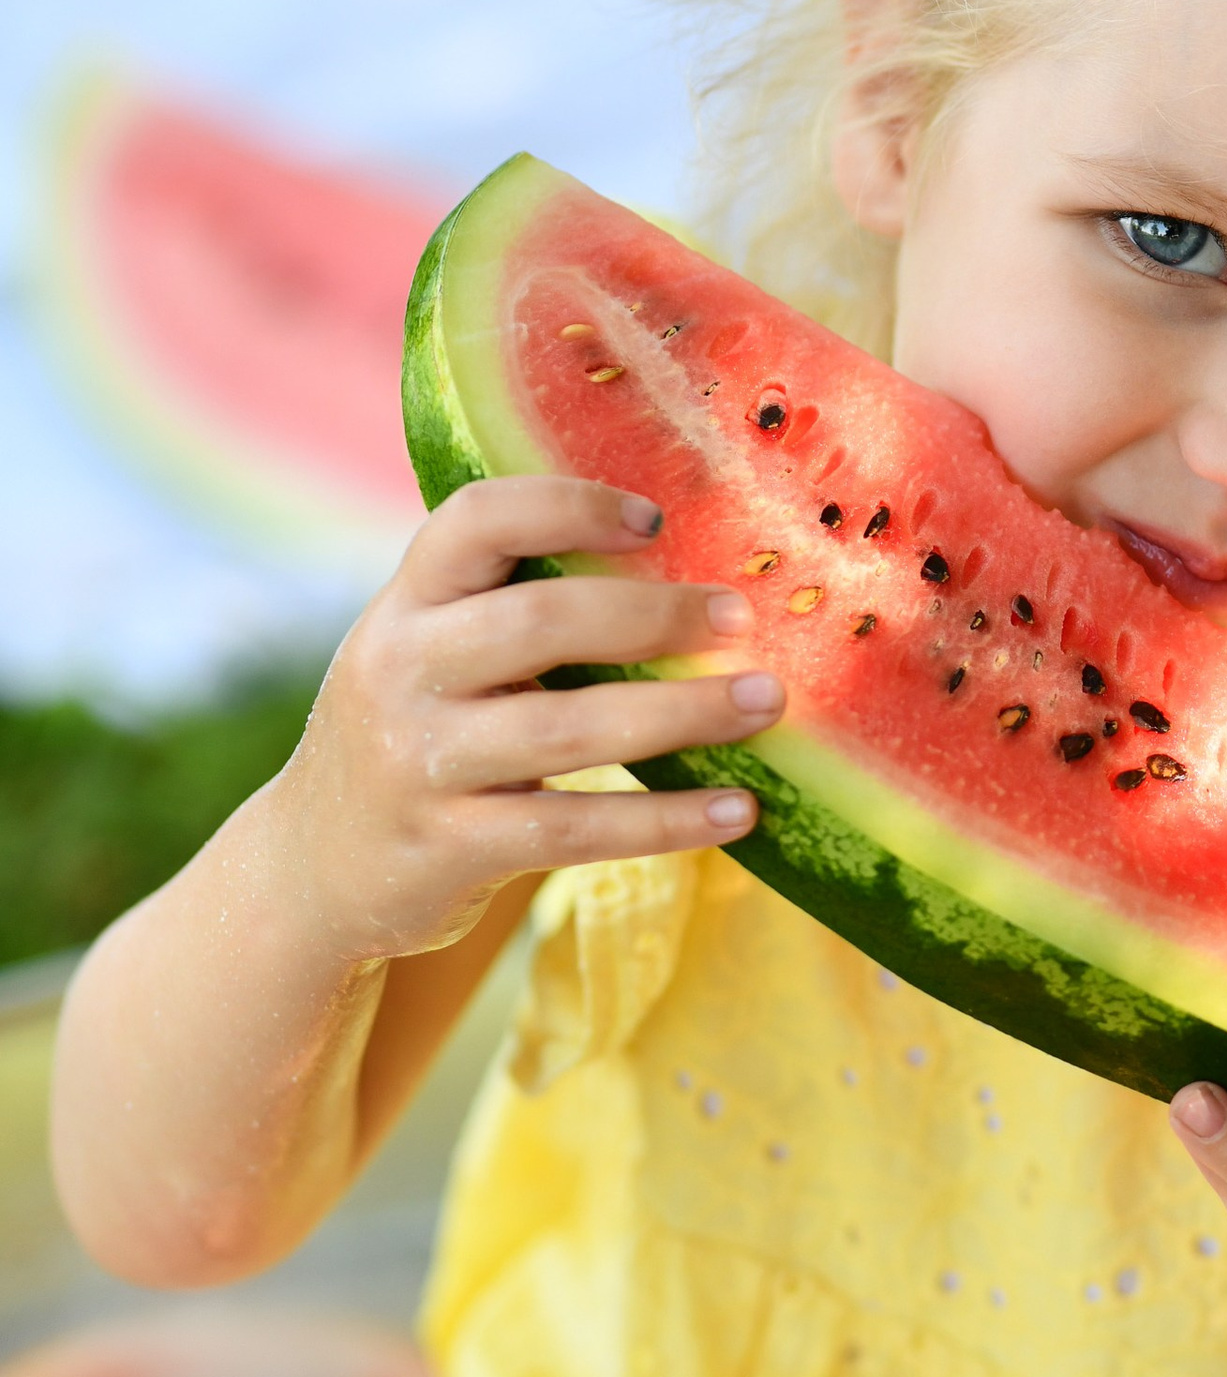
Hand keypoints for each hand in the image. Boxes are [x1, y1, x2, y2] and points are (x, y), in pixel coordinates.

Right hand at [267, 477, 781, 966]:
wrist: (312, 869)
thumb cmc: (416, 734)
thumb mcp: (431, 655)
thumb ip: (513, 608)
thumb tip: (683, 568)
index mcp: (405, 603)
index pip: (476, 521)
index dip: (567, 506)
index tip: (657, 521)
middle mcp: (399, 671)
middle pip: (538, 620)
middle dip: (653, 615)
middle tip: (740, 618)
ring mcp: (418, 763)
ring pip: (568, 728)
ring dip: (681, 713)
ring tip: (764, 704)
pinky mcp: (446, 847)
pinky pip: (575, 828)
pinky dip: (665, 820)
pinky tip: (738, 812)